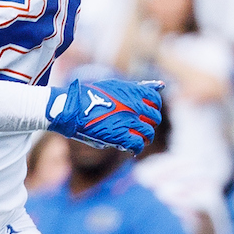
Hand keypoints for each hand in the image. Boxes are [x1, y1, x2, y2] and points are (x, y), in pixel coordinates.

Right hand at [44, 76, 167, 149]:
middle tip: (143, 128)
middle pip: (154, 118)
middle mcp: (134, 106)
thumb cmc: (90, 96)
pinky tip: (132, 149)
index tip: (148, 112)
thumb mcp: (115, 86)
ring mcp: (129, 121)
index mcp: (133, 91)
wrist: (72, 107)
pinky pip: (137, 144)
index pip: (155, 100)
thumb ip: (138, 87)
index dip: (153, 108)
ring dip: (145, 138)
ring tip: (140, 140)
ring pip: (148, 133)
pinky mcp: (120, 136)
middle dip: (150, 124)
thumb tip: (161, 84)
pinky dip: (136, 148)